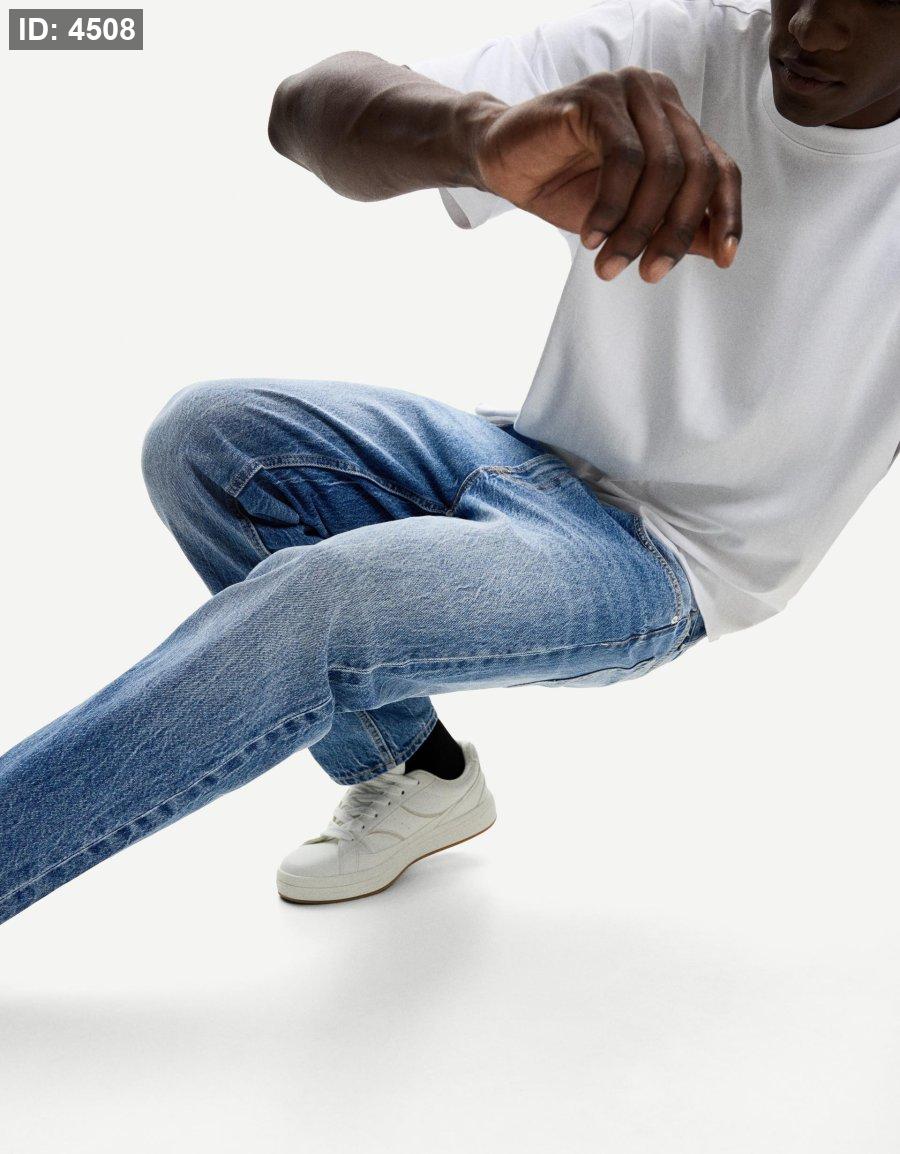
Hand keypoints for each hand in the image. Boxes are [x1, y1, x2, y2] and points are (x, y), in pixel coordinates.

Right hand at [473, 67, 741, 281]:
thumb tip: (718, 249)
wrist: (501, 163)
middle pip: (695, 170)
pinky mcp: (595, 97)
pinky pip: (622, 158)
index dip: (726, 214)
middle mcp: (658, 97)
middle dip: (675, 232)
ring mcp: (628, 91)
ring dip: (636, 228)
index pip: (719, 167)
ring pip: (661, 167)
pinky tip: (591, 235)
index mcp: (674, 122)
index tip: (724, 260)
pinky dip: (610, 207)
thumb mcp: (627, 216)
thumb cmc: (564, 186)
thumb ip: (671, 224)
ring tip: (609, 264)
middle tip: (648, 274)